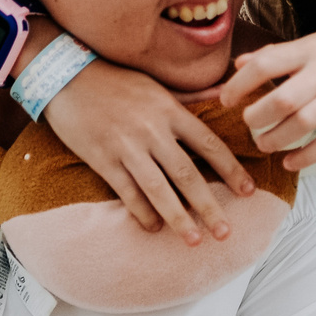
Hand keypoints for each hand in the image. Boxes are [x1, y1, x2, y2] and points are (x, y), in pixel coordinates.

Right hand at [42, 61, 256, 245]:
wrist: (66, 75)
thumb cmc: (114, 79)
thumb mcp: (157, 84)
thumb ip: (191, 97)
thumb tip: (226, 93)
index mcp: (169, 110)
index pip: (209, 144)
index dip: (231, 170)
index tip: (248, 192)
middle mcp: (152, 129)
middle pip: (187, 174)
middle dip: (208, 205)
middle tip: (225, 232)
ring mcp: (126, 145)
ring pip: (158, 188)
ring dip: (177, 217)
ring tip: (194, 240)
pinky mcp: (102, 158)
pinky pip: (126, 191)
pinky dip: (140, 211)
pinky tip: (153, 227)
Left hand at [217, 25, 315, 172]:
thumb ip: (278, 53)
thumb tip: (241, 62)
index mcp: (310, 50)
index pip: (266, 63)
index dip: (240, 83)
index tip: (226, 98)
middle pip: (282, 99)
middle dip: (257, 117)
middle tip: (248, 123)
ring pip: (302, 124)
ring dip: (276, 139)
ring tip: (264, 144)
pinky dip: (305, 156)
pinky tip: (289, 161)